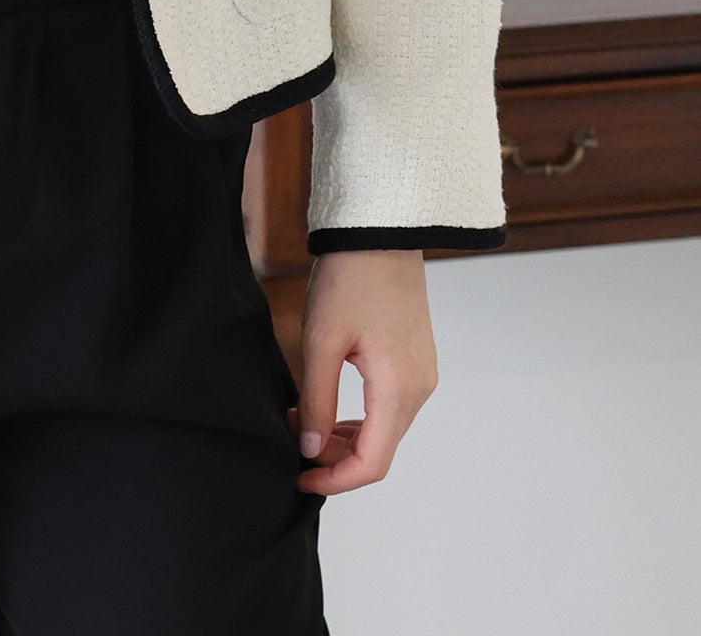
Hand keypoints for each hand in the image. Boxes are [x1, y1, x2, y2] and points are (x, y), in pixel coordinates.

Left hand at [287, 248, 437, 494]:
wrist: (379, 232)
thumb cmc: (350, 280)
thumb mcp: (322, 341)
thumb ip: (316, 399)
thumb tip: (310, 448)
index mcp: (398, 389)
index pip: (373, 463)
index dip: (334, 480)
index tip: (298, 477)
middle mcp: (419, 389)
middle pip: (380, 450)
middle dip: (334, 458)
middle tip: (291, 444)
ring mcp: (420, 373)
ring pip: (384, 429)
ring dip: (343, 436)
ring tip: (300, 421)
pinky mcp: (414, 359)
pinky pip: (387, 405)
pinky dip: (357, 415)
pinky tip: (323, 403)